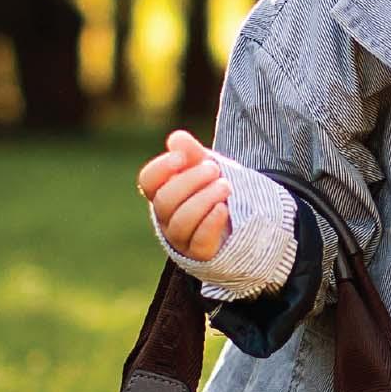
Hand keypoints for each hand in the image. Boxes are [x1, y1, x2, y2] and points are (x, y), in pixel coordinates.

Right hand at [137, 129, 230, 260]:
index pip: (148, 181)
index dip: (161, 168)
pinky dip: (211, 223)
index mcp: (163, 192)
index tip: (181, 157)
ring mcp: (181, 238)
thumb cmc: (215, 189)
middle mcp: (166, 217)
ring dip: (204, 200)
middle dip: (190, 181)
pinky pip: (199, 241)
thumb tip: (177, 138)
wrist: (241, 219)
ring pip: (181, 222)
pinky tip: (224, 209)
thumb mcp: (206, 166)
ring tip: (225, 186)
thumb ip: (192, 152)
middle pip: (165, 201)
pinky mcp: (201, 253)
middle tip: (214, 169)